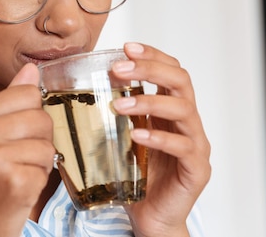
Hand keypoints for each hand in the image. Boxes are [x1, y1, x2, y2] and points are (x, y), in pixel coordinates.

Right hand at [0, 63, 55, 236]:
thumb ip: (11, 100)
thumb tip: (31, 68)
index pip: (27, 92)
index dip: (31, 115)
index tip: (14, 136)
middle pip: (40, 116)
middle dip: (39, 140)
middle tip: (17, 160)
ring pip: (47, 142)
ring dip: (41, 161)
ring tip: (18, 173)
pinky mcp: (12, 180)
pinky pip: (48, 165)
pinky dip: (40, 179)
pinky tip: (20, 187)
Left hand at [111, 43, 210, 236]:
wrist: (150, 218)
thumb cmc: (133, 177)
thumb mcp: (118, 137)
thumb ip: (108, 114)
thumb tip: (68, 91)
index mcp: (170, 109)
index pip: (170, 70)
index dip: (152, 55)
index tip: (126, 47)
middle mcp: (187, 121)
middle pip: (181, 80)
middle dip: (150, 68)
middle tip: (119, 68)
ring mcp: (195, 144)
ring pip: (183, 109)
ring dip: (148, 101)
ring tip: (118, 104)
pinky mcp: (196, 169)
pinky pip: (183, 146)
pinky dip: (160, 137)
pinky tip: (138, 136)